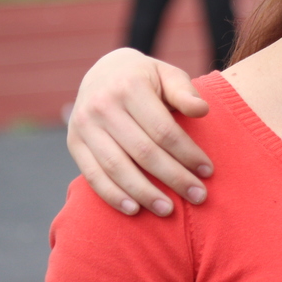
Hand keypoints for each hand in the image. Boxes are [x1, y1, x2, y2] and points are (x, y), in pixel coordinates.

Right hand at [66, 48, 213, 215]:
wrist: (104, 71)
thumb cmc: (147, 78)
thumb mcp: (168, 74)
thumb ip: (185, 92)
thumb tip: (202, 111)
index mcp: (130, 87)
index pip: (163, 130)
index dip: (187, 153)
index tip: (207, 172)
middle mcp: (103, 106)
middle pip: (143, 152)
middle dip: (173, 177)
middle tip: (198, 196)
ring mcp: (84, 126)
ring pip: (117, 167)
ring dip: (144, 193)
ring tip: (168, 210)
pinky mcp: (74, 143)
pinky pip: (92, 175)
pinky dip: (112, 195)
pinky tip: (134, 209)